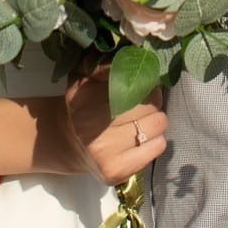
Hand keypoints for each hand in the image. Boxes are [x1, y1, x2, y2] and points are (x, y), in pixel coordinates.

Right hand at [62, 67, 167, 185]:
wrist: (69, 142)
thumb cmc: (83, 103)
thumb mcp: (84, 75)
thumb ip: (100, 62)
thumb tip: (124, 55)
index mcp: (83, 99)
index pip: (132, 83)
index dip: (144, 80)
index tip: (142, 82)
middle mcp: (91, 129)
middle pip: (149, 104)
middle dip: (151, 100)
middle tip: (143, 101)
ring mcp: (103, 154)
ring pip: (158, 125)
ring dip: (155, 120)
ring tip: (141, 120)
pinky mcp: (116, 173)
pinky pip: (158, 147)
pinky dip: (155, 140)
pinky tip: (141, 138)